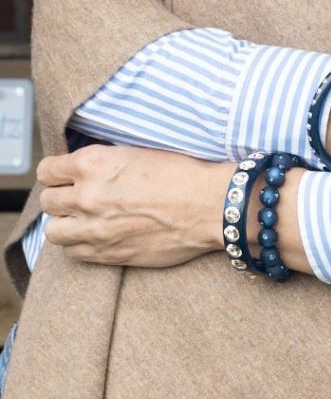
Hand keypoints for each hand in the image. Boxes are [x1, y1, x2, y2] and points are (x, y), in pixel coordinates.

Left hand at [38, 144, 228, 266]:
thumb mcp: (136, 151)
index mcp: (93, 164)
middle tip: (77, 195)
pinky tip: (95, 234)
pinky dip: (77, 244)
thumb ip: (102, 161)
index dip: (55, 171)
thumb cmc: (180, 173)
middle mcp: (87, 196)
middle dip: (60, 196)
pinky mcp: (105, 254)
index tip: (64, 174)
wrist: (207, 205)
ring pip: (53, 230)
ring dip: (64, 222)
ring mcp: (94, 229)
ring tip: (82, 217)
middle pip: (48, 200)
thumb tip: (83, 167)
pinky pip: (71, 253)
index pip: (47, 170)